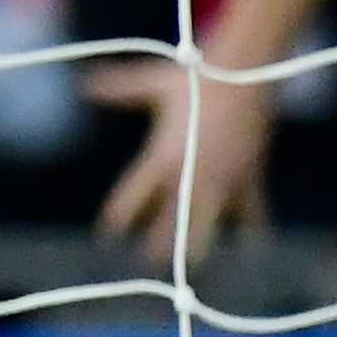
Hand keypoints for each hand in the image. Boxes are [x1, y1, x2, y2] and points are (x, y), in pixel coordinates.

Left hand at [92, 55, 276, 248]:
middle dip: (157, 246)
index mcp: (162, 157)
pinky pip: (253, 212)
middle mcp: (190, 176)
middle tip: (149, 260)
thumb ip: (119, 89)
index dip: (118, 217)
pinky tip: (250, 248)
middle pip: (167, 226)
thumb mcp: (154, 84)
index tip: (108, 235)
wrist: (245, 70)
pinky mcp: (250, 178)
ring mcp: (222, 180)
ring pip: (208, 228)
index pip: (132, 197)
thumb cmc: (196, 79)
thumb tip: (84, 84)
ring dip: (198, 247)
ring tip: (191, 265)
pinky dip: (252, 230)